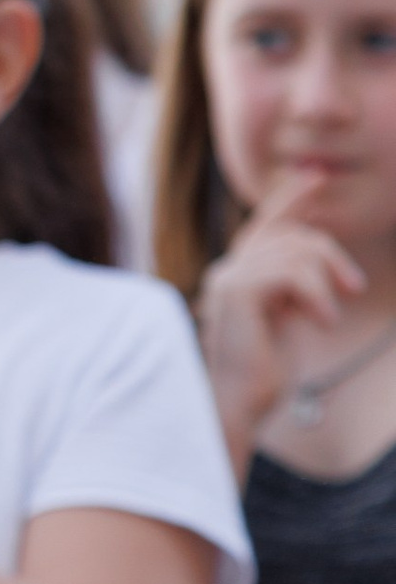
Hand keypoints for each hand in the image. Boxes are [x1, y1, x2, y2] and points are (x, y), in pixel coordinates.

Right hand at [198, 174, 370, 465]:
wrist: (239, 408)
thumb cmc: (264, 374)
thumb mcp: (288, 319)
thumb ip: (295, 285)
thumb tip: (318, 256)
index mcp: (238, 276)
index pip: (267, 224)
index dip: (291, 197)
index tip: (315, 176)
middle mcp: (227, 272)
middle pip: (289, 233)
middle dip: (331, 253)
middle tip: (355, 288)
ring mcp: (228, 280)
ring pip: (295, 250)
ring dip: (327, 280)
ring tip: (330, 317)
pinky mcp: (237, 294)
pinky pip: (290, 271)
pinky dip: (316, 295)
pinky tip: (323, 322)